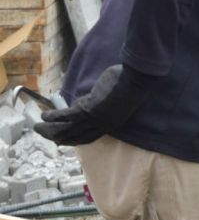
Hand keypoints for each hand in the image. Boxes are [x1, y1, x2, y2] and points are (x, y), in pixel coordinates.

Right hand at [34, 65, 152, 145]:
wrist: (138, 80)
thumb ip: (104, 105)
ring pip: (68, 129)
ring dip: (51, 129)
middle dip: (57, 137)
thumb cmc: (130, 85)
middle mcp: (102, 126)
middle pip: (75, 136)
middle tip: (44, 134)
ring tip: (38, 126)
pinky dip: (54, 116)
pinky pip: (67, 116)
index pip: (87, 137)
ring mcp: (96, 119)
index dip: (72, 139)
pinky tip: (45, 115)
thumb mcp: (117, 100)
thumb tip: (91, 100)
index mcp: (110, 125)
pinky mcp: (89, 109)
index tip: (61, 139)